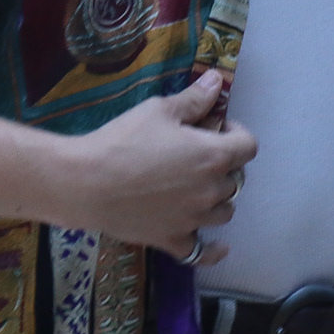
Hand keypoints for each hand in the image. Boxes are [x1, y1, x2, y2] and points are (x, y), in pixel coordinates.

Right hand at [70, 71, 256, 262]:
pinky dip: (213, 250)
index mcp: (214, 156)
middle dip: (222, 166)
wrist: (85, 183)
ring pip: (224, 212)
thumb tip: (215, 81)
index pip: (248, 146)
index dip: (237, 134)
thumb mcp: (159, 111)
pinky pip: (201, 252)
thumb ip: (193, 100)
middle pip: (235, 179)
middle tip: (196, 157)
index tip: (217, 129)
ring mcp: (193, 219)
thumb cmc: (123, 141)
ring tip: (197, 189)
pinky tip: (219, 247)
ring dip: (217, 199)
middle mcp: (211, 190)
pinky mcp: (171, 239)